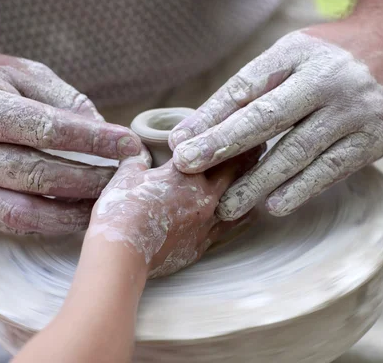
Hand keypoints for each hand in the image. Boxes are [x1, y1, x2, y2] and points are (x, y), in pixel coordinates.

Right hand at [0, 47, 140, 234]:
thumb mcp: (22, 73)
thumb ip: (64, 101)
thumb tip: (107, 134)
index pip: (47, 130)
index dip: (94, 140)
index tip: (130, 144)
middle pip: (40, 176)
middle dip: (93, 180)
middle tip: (129, 177)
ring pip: (28, 212)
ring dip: (75, 211)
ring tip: (110, 201)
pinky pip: (15, 223)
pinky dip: (53, 222)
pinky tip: (80, 212)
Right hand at [88, 146, 260, 277]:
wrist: (122, 252)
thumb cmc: (121, 210)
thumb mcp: (126, 176)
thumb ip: (137, 160)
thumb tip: (139, 152)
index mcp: (186, 172)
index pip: (214, 148)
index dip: (229, 137)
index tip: (244, 130)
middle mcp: (203, 195)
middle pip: (235, 171)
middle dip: (248, 157)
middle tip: (260, 146)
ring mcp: (206, 221)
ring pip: (239, 200)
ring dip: (249, 187)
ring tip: (260, 178)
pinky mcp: (202, 243)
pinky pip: (230, 228)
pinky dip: (241, 217)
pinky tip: (249, 214)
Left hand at [170, 19, 382, 219]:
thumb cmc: (328, 58)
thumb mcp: (288, 59)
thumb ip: (244, 93)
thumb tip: (189, 133)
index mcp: (298, 53)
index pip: (247, 87)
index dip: (211, 117)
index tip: (180, 145)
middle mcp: (328, 78)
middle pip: (268, 116)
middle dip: (224, 145)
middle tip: (189, 169)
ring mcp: (356, 109)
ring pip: (298, 150)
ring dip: (259, 181)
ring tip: (227, 206)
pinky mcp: (377, 138)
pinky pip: (332, 168)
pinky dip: (301, 189)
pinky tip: (274, 205)